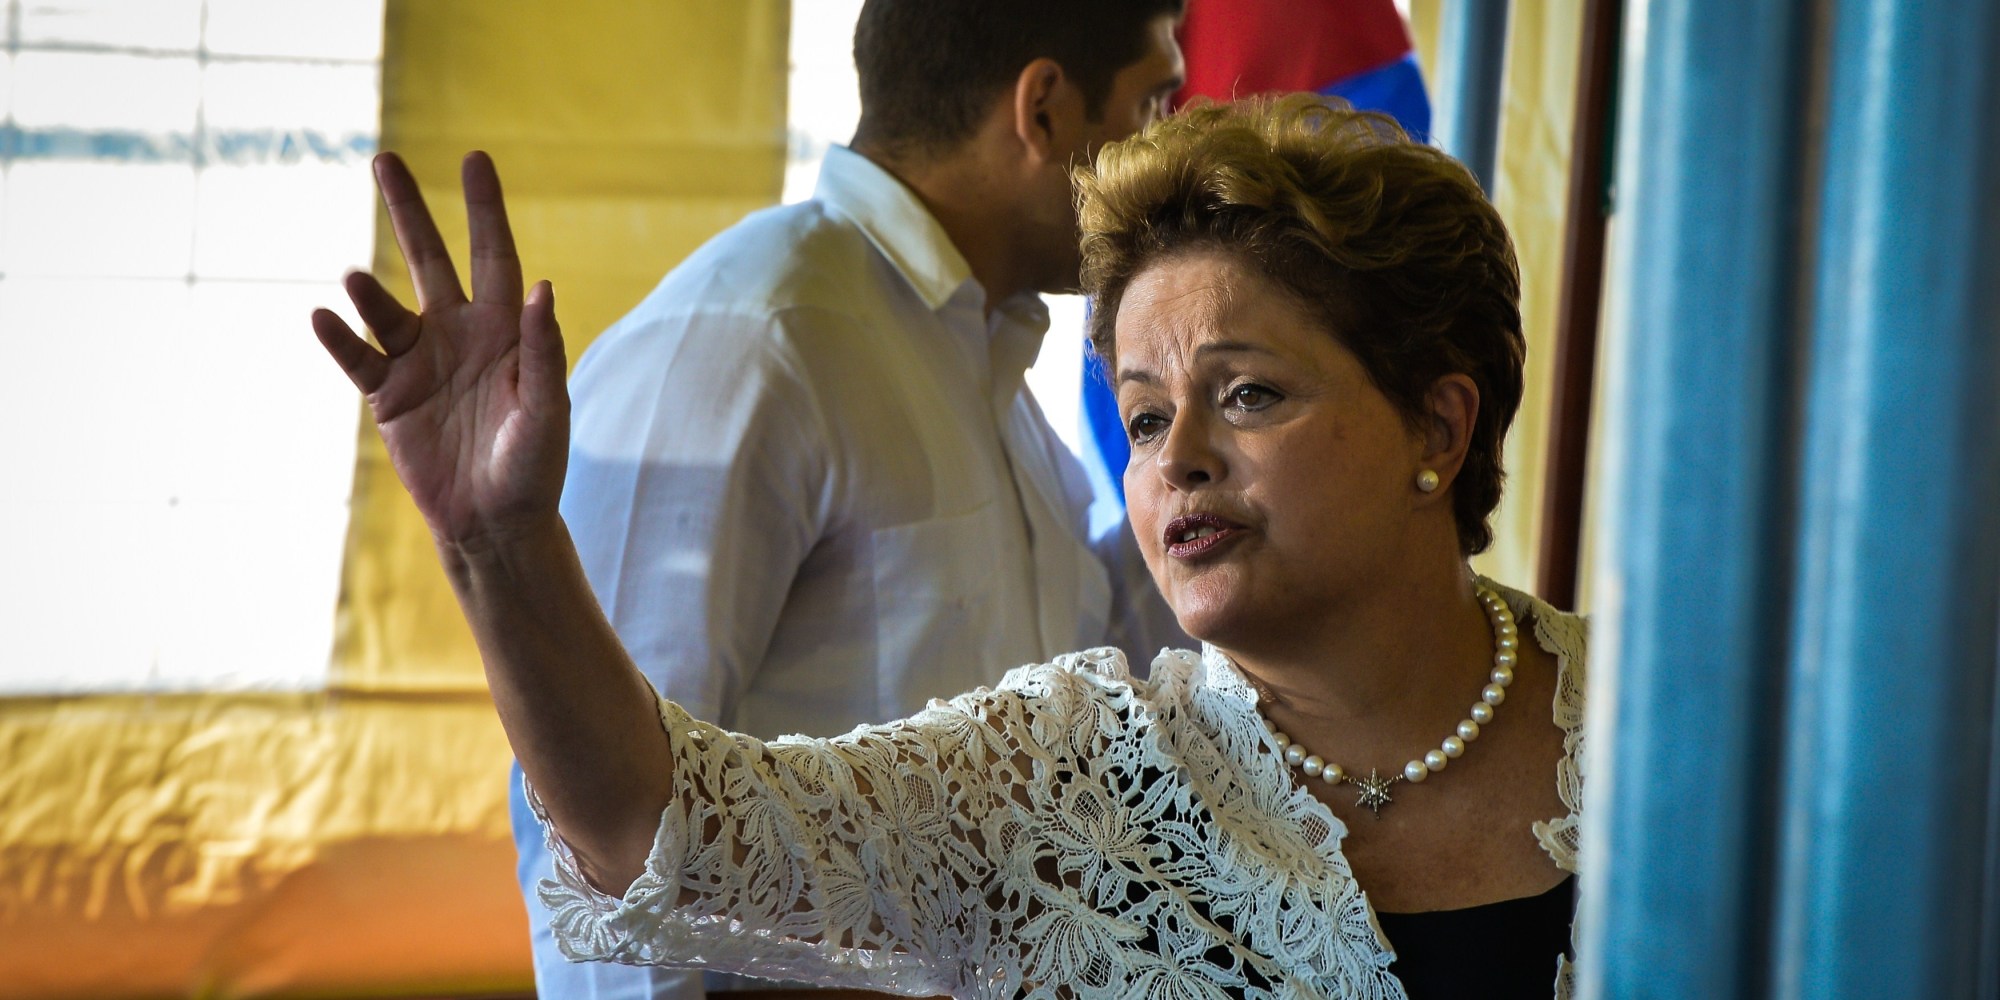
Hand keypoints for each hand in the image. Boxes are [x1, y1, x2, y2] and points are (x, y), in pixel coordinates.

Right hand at [313, 152, 567, 550]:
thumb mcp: (547, 409)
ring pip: (386, 306)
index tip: (473, 158)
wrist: (496, 523)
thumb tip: (542, 288)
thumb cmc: (534, 466)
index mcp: (505, 329)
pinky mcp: (389, 396)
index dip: (485, 208)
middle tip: (383, 158)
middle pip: (429, 258)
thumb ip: (543, 350)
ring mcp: (420, 361)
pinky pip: (357, 357)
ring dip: (369, 290)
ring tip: (354, 275)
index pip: (495, 255)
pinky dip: (339, 337)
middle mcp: (459, 333)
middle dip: (407, 210)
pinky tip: (322, 314)